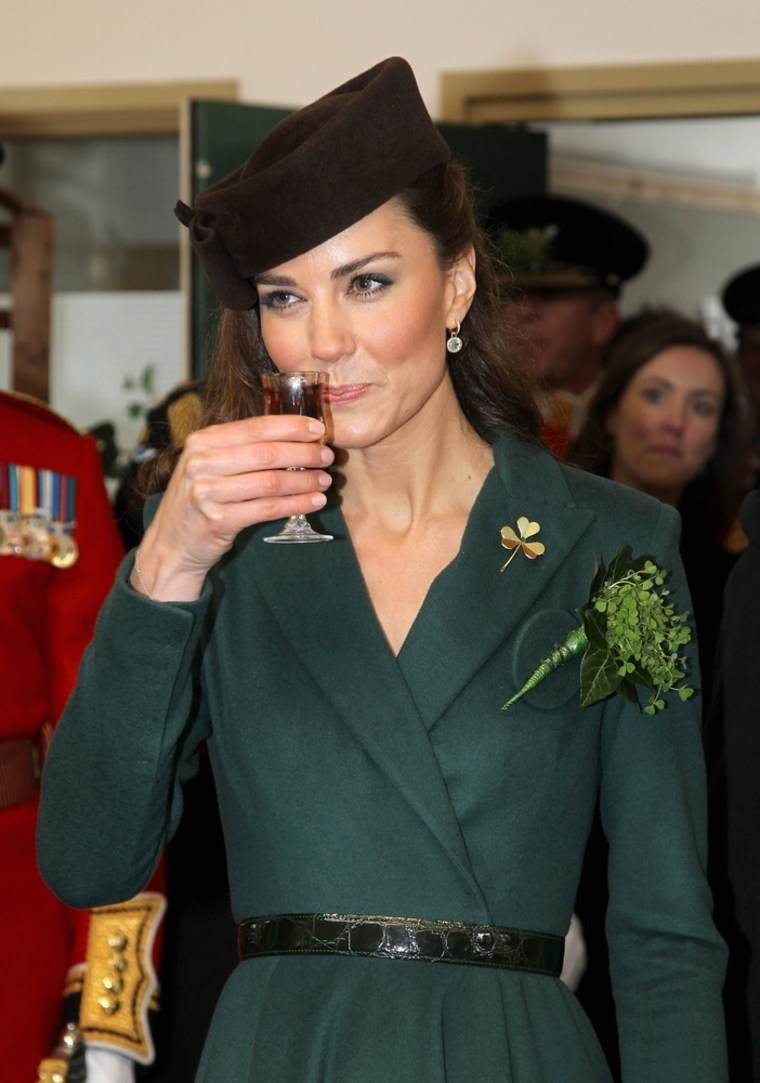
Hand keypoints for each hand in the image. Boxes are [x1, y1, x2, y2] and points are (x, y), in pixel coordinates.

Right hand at [133, 415, 333, 600]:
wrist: (172, 543)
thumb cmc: (200, 499)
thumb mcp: (210, 465)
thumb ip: (241, 448)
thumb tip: (294, 436)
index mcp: (202, 441)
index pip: (255, 427)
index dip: (291, 426)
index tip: (318, 429)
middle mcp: (201, 463)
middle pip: (265, 453)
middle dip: (304, 453)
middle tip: (327, 456)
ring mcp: (207, 492)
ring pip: (270, 482)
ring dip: (304, 480)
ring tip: (326, 480)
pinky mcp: (217, 520)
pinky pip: (267, 509)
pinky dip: (295, 504)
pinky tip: (314, 502)